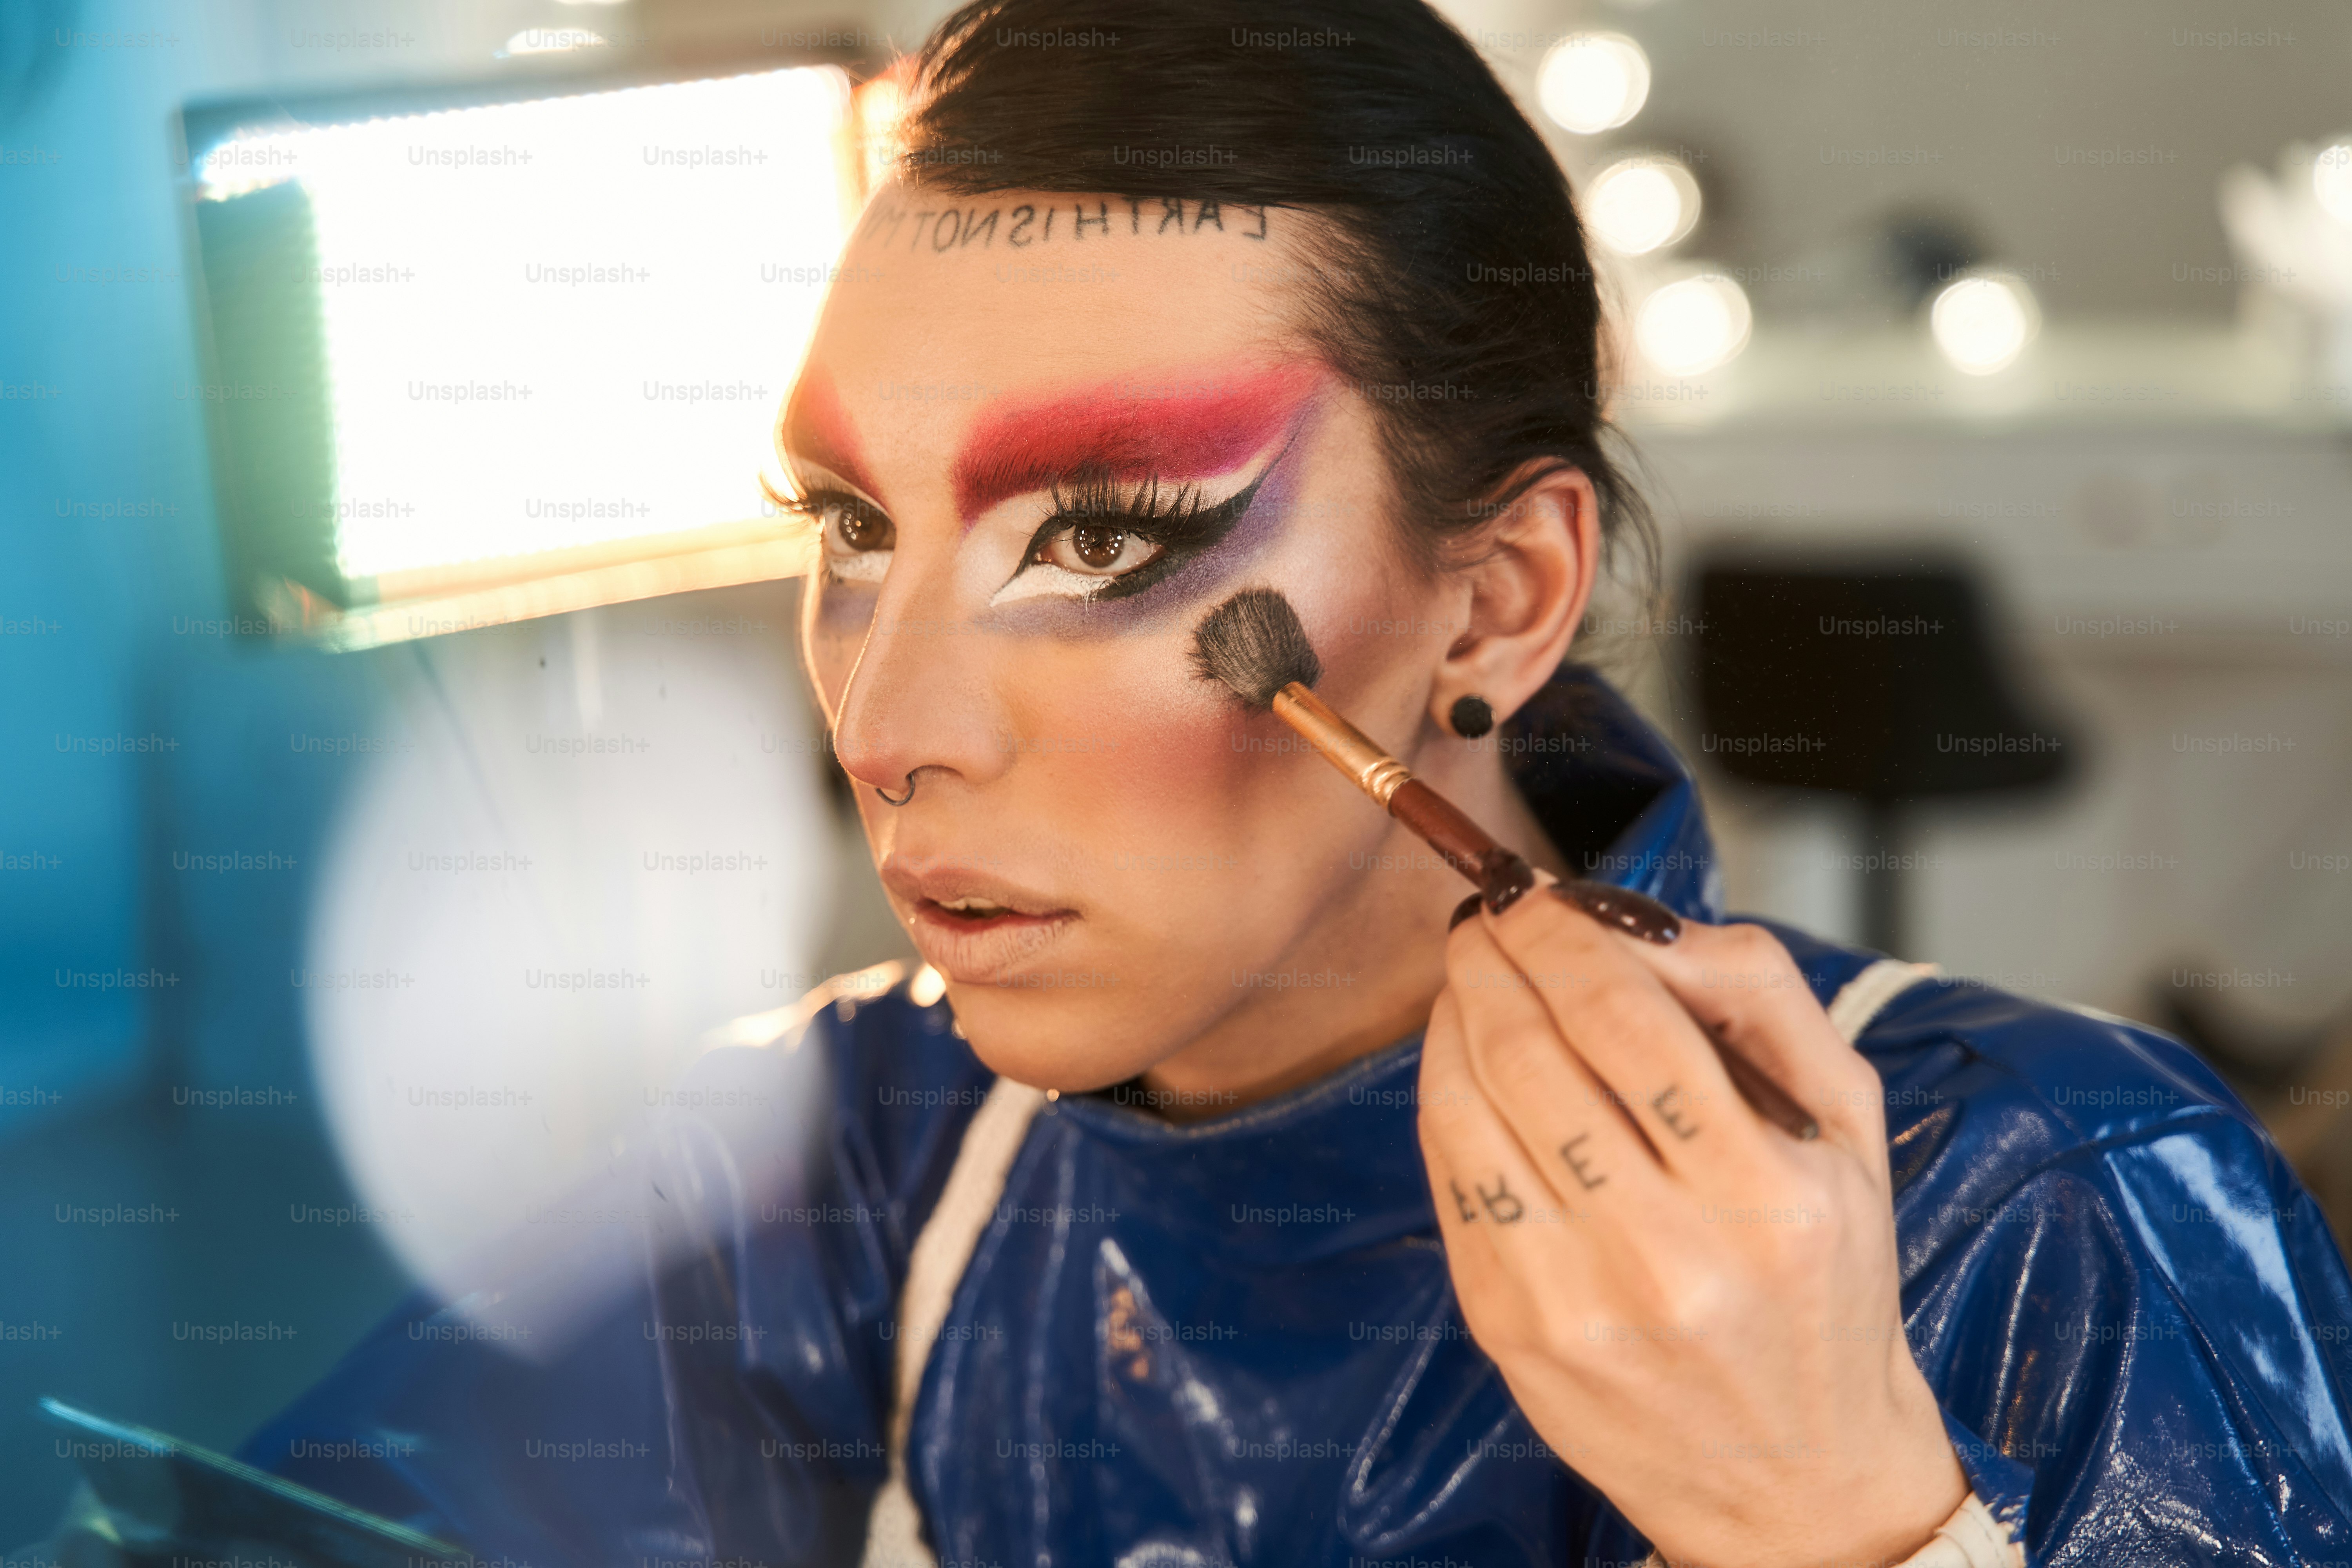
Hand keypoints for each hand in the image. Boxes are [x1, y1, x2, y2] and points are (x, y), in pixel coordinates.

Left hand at [1416, 883, 1965, 1567]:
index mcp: (1769, 1196)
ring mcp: (1576, 1300)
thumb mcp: (1847, 1129)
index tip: (1535, 895)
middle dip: (1492, 960)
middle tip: (1487, 918)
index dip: (1559, 935)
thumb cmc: (1825, 1280)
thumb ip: (1761, 999)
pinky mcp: (1510, 1329)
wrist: (1796, 1474)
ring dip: (1453, 1018)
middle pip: (1531, 1053)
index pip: (1626, 1018)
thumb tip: (1643, 926)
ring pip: (1468, 1108)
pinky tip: (1461, 1061)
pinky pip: (1450, 1177)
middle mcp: (1671, 1257)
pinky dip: (1442, 1096)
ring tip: (1471, 978)